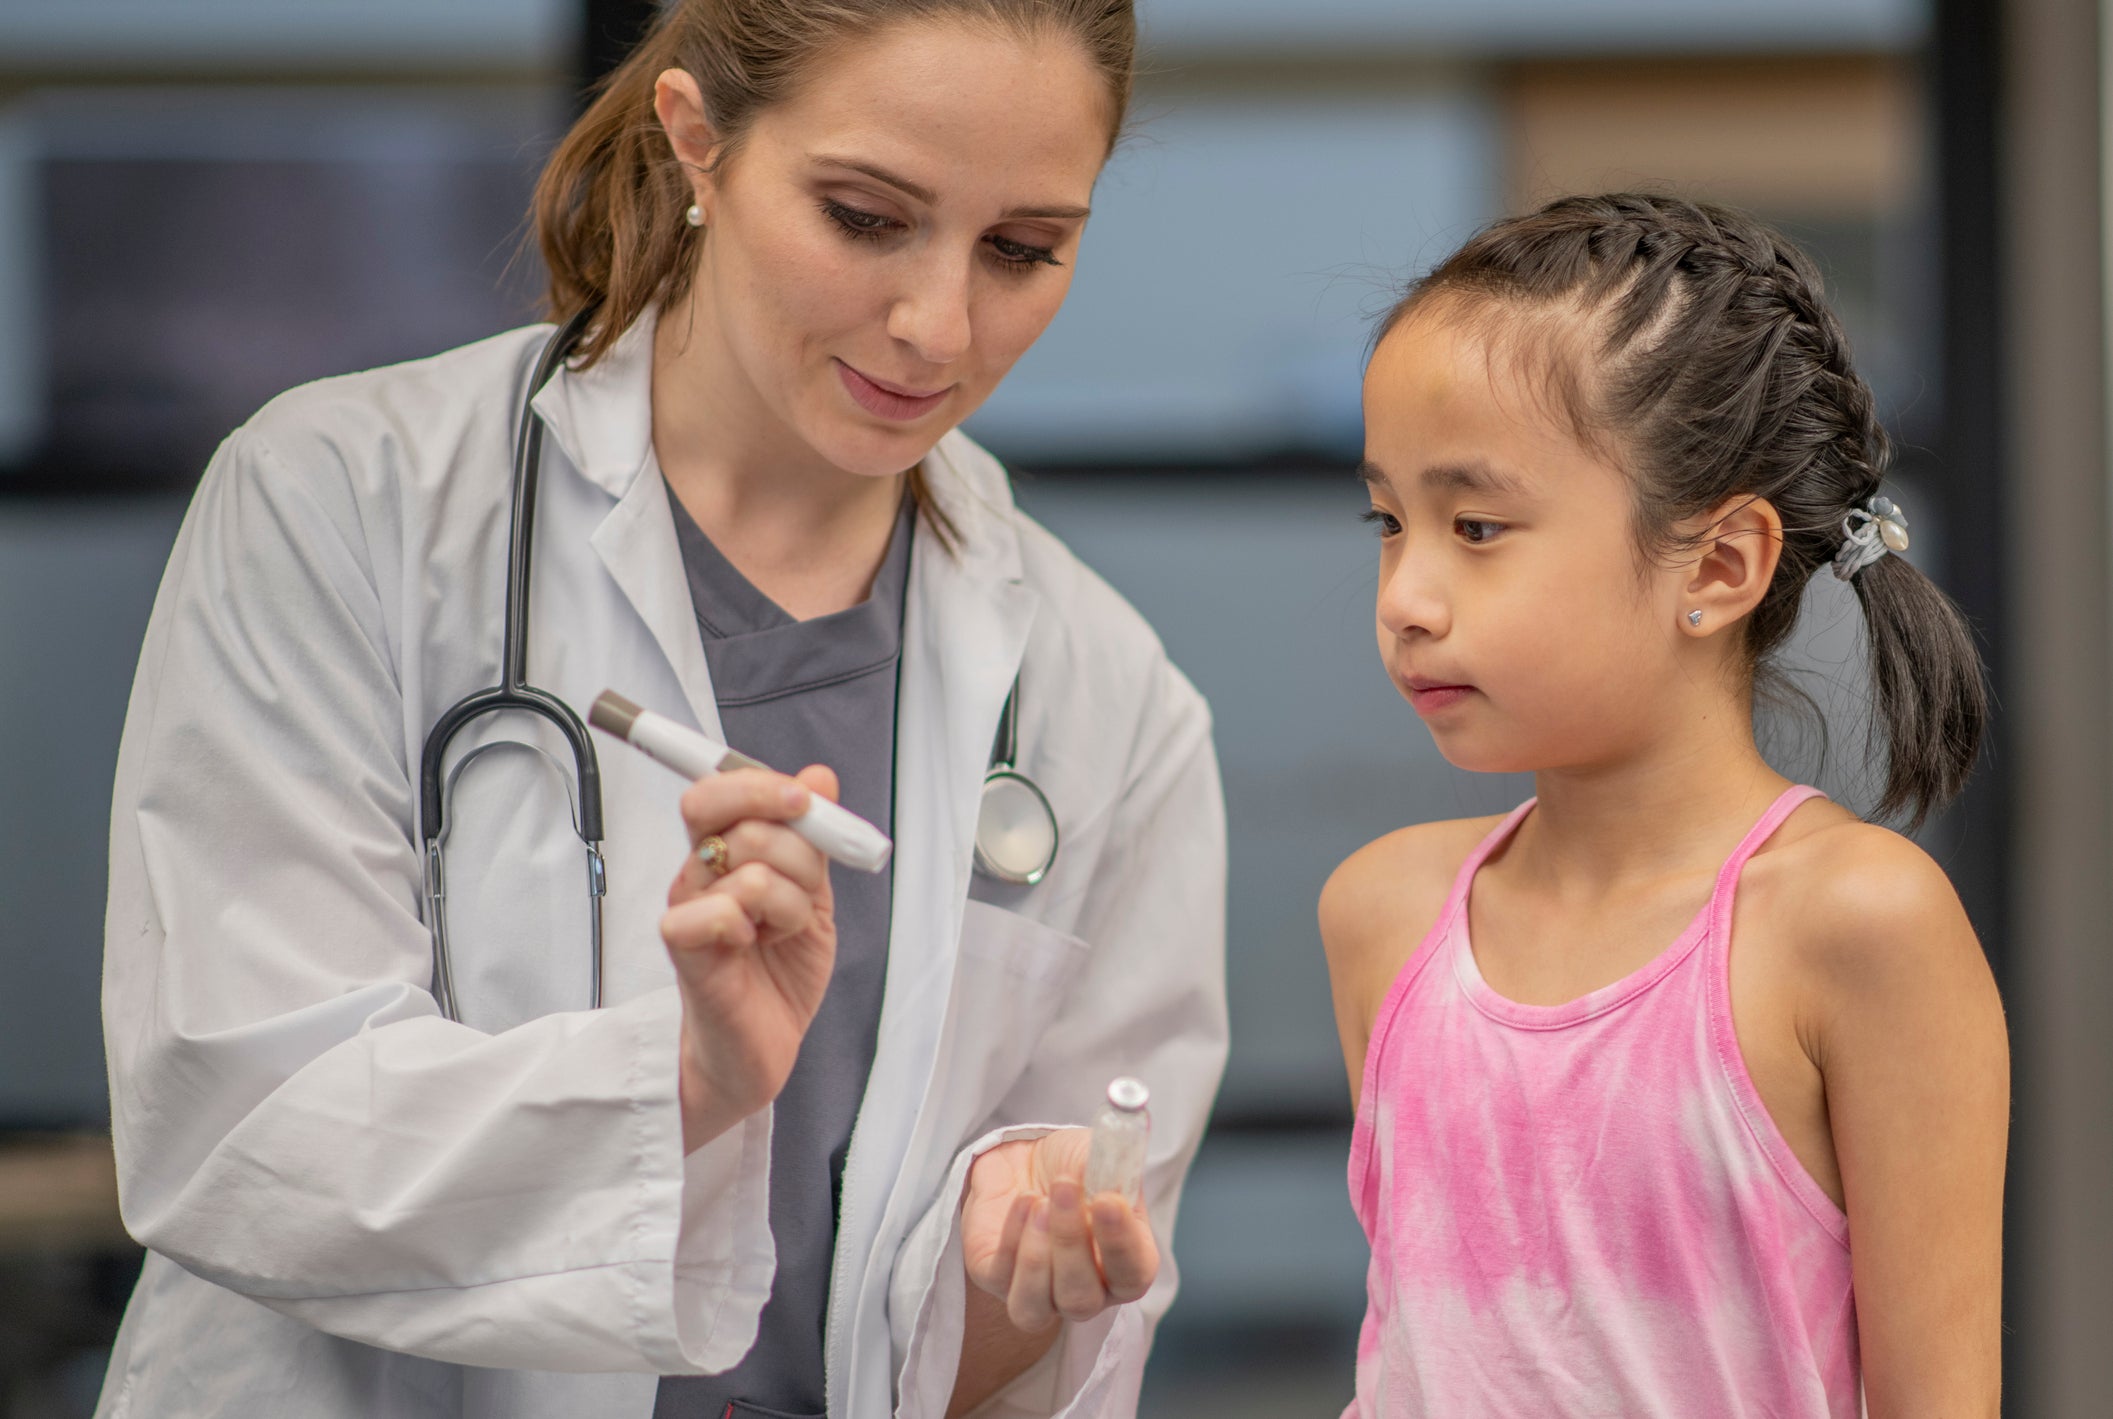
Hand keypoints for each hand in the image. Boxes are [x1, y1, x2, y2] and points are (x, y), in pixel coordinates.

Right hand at [661, 765, 837, 1151]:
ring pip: (753, 870)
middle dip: (800, 856)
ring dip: (790, 905)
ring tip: (780, 933)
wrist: (761, 1045)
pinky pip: (720, 911)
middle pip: (746, 823)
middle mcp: (700, 872)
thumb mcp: (813, 894)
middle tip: (804, 893)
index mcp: (725, 851)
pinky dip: (755, 928)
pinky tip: (753, 947)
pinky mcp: (683, 945)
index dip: (760, 785)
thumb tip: (820, 776)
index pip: (719, 788)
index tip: (806, 799)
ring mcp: (689, 906)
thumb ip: (814, 838)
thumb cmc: (780, 972)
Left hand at [960, 1129, 1158, 1332]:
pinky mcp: (995, 1277)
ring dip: (1035, 1257)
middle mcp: (1086, 1291)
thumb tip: (1111, 1181)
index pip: (1132, 1277)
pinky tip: (1024, 1199)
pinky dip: (1011, 1237)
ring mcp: (1038, 1293)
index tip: (1108, 1201)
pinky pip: (1000, 1275)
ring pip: (1034, 1309)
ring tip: (1039, 1202)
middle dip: (1069, 1242)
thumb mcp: (1101, 1158)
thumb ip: (1112, 1171)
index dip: (1120, 1245)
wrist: (1027, 1157)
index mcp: (1126, 1265)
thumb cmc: (1075, 1167)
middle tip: (1064, 1188)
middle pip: (1079, 1300)